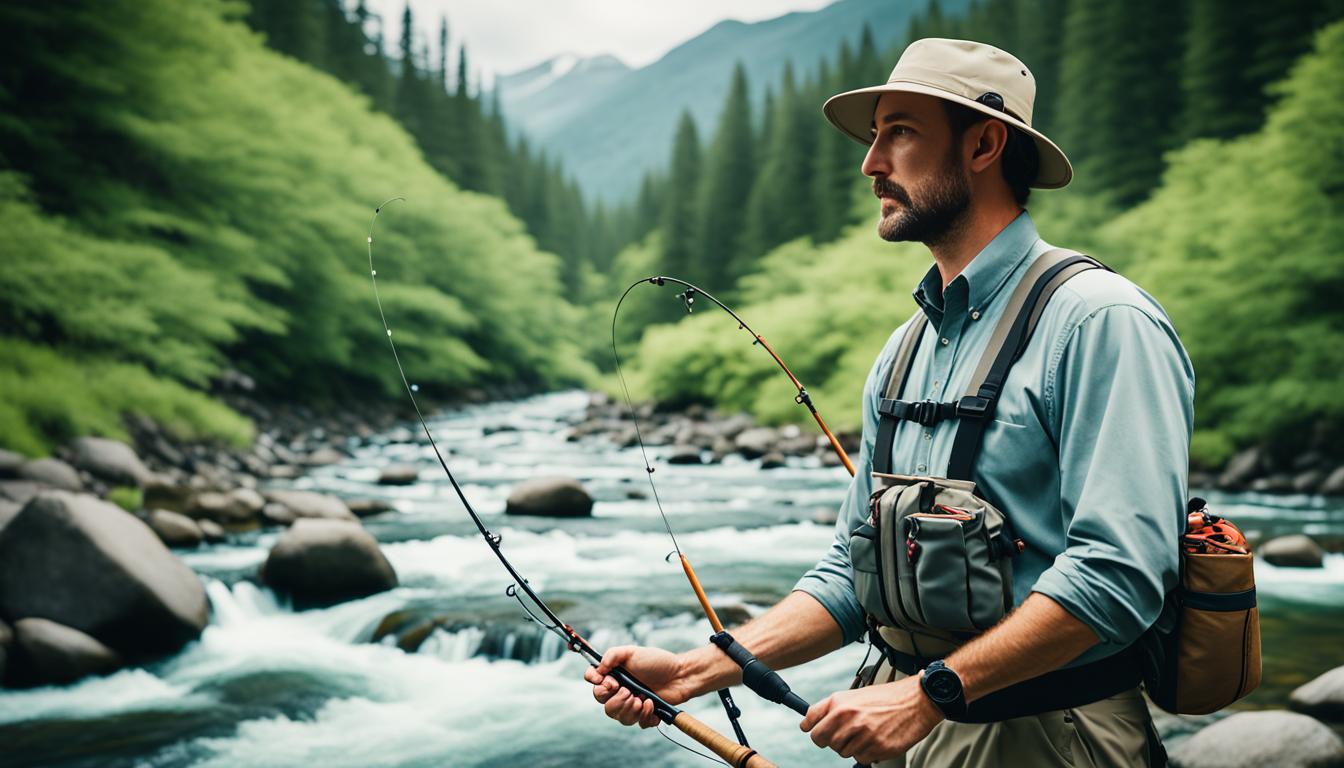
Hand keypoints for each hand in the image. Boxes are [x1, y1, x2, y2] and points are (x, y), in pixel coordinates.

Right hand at [583, 645, 692, 728]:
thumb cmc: (656, 661)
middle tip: (629, 691)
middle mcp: (620, 691)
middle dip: (616, 700)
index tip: (611, 682)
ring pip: (619, 717)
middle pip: (604, 704)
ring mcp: (632, 704)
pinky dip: (644, 715)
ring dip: (629, 709)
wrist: (680, 674)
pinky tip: (651, 704)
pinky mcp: (645, 715)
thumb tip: (598, 668)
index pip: (594, 683)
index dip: (598, 685)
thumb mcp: (632, 651)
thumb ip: (612, 655)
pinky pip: (638, 723)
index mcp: (614, 675)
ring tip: (642, 698)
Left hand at [800, 675, 943, 762]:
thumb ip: (832, 708)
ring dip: (851, 746)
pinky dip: (866, 752)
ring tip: (865, 733)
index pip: (810, 721)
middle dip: (830, 740)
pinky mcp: (877, 747)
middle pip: (822, 740)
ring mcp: (862, 734)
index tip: (812, 729)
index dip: (811, 727)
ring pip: (841, 751)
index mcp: (840, 703)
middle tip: (844, 734)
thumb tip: (810, 723)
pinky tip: (876, 739)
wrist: (916, 701)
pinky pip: (860, 758)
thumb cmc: (887, 698)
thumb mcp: (855, 695)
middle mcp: (848, 717)